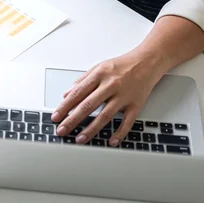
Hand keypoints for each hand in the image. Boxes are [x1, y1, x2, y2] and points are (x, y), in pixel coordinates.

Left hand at [51, 50, 165, 146]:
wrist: (148, 61)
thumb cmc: (122, 65)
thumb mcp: (98, 67)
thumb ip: (82, 81)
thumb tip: (66, 94)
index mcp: (99, 75)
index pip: (77, 93)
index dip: (64, 106)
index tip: (55, 117)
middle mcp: (110, 85)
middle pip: (88, 105)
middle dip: (72, 120)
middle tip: (62, 130)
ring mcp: (124, 96)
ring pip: (105, 115)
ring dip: (91, 129)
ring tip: (80, 139)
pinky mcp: (136, 104)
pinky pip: (127, 121)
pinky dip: (119, 132)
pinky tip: (111, 141)